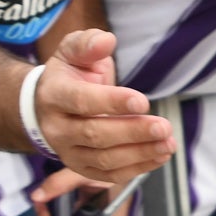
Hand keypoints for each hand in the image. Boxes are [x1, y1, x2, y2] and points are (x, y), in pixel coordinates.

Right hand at [31, 30, 177, 185]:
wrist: (47, 105)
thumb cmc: (69, 74)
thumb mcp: (73, 50)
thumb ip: (88, 43)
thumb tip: (106, 41)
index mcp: (54, 95)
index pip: (82, 101)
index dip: (112, 102)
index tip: (142, 101)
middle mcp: (56, 128)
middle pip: (95, 134)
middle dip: (133, 132)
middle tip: (163, 126)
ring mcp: (67, 152)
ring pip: (104, 159)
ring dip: (140, 153)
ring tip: (169, 143)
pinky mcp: (80, 167)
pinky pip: (109, 174)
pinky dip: (137, 168)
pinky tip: (160, 156)